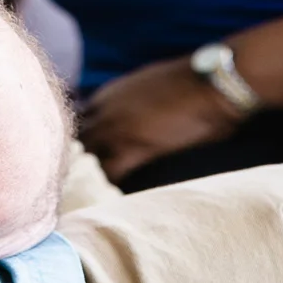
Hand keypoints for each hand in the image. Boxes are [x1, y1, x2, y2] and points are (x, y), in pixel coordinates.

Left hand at [78, 55, 247, 183]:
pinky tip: (108, 200)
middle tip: (71, 184)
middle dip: (71, 162)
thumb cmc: (187, 83)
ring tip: (86, 196)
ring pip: (85, 158)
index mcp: (106, 94)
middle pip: (73, 142)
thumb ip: (127, 101)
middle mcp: (104, 109)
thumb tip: (128, 119)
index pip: (73, 123)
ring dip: (85, 176)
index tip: (74, 162)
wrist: (211, 82)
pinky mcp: (136, 146)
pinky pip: (109, 173)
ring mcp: (117, 127)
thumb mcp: (146, 84)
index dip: (74, 145)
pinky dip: (107, 187)